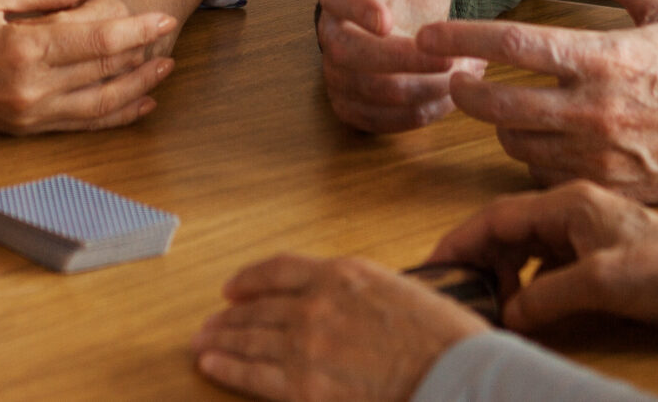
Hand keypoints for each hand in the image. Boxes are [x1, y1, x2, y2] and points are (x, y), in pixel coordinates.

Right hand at [0, 0, 177, 132]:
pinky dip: (113, 116)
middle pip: (105, 73)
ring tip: (163, 70)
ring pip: (99, 105)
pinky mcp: (22, 130)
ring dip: (137, 88)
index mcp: (23, 49)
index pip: (98, 41)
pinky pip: (79, 125)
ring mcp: (27, 114)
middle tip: (171, 37)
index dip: (137, 30)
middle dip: (144, 56)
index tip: (163, 18)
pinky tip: (135, 105)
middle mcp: (30, 89)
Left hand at [193, 254, 488, 401]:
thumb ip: (358, 294)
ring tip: (202, 342)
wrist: (456, 376)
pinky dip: (227, 367)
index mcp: (341, 274)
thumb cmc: (444, 340)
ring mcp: (308, 345)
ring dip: (222, 340)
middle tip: (209, 323)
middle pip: (258, 307)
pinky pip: (253, 374)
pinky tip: (210, 365)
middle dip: (230, 316)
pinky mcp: (305, 387)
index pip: (279, 269)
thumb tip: (338, 305)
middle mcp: (317, 304)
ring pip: (250, 338)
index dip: (250, 279)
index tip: (233, 289)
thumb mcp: (398, 292)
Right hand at [317, 0, 480, 132]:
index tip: (389, 20)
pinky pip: (373, 121)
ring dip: (418, 90)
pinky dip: (411, 117)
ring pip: (366, 92)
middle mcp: (331, 30)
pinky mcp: (352, 103)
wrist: (414, 12)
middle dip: (404, 61)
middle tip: (455, 58)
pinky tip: (445, 99)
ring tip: (461, 75)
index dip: (357, 9)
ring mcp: (338, 70)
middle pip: (349, 55)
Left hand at [418, 0, 657, 202]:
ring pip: (516, 143)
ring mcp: (600, 156)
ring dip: (500, 124)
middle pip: (498, 104)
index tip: (427, 36)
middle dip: (464, 91)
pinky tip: (542, 139)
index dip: (461, 37)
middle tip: (452, 77)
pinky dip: (533, 158)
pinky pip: (545, 175)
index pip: (513, 44)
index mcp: (604, 57)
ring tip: (505, 106)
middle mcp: (595, 111)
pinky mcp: (609, 187)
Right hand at [426, 181, 657, 336]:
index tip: (435, 266)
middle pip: (506, 231)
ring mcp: (585, 234)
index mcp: (568, 204)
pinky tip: (525, 307)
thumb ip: (548, 295)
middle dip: (477, 259)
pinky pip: (547, 266)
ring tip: (487, 303)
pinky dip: (528, 285)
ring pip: (525, 249)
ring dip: (502, 274)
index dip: (461, 241)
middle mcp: (571, 212)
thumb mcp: (604, 283)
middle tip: (456, 292)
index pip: (497, 217)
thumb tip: (506, 312)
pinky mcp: (598, 256)